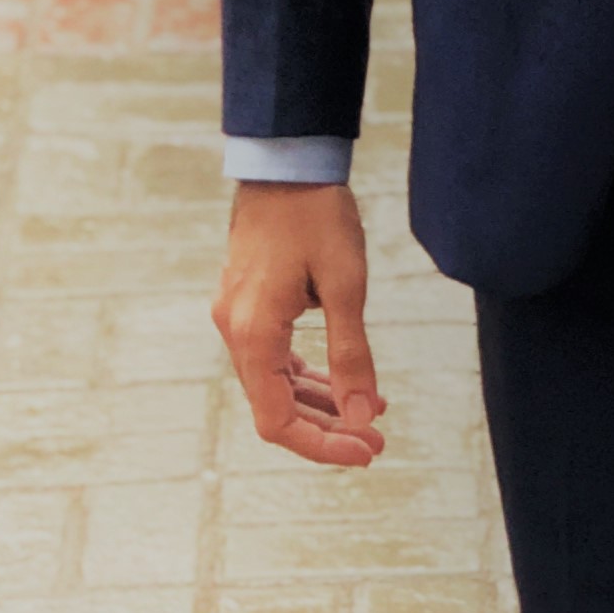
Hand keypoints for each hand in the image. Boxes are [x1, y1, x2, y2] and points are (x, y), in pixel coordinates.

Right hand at [213, 180, 385, 465]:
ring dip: (321, 403)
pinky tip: (345, 380)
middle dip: (327, 429)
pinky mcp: (248, 303)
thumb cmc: (317, 217)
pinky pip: (274, 356)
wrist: (286, 162)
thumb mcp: (346, 287)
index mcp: (253, 333)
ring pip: (275, 383)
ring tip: (371, 412)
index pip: (277, 420)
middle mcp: (235, 331)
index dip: (321, 446)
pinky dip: (307, 374)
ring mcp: (237, 316)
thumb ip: (352, 357)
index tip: (366, 450)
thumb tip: (361, 418)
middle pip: (274, 408)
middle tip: (377, 439)